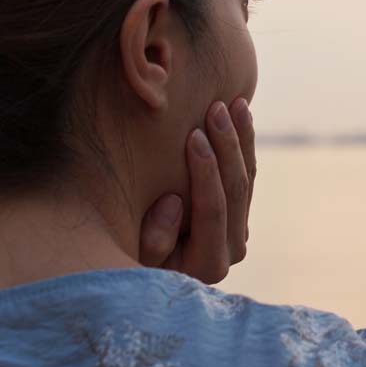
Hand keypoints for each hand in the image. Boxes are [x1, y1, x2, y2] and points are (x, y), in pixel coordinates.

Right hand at [138, 97, 255, 283]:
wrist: (128, 259)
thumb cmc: (120, 253)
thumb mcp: (128, 252)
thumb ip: (152, 238)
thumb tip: (173, 204)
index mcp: (206, 264)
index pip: (213, 211)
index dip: (206, 172)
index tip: (194, 135)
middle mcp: (228, 251)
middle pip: (236, 192)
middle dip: (228, 147)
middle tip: (217, 108)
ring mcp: (234, 233)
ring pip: (245, 179)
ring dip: (240, 138)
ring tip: (234, 102)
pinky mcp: (234, 216)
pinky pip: (244, 174)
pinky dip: (241, 143)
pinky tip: (238, 113)